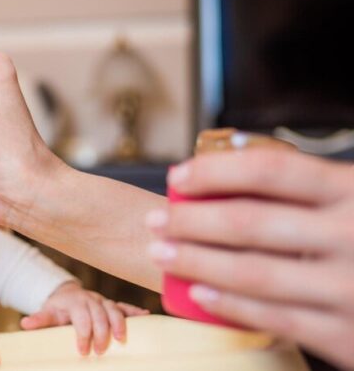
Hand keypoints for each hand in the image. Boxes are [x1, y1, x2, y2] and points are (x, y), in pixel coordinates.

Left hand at [20, 282, 147, 355]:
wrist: (66, 295)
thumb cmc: (57, 309)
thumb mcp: (47, 313)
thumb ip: (39, 319)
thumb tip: (25, 324)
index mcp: (75, 301)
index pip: (80, 316)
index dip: (82, 333)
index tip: (82, 350)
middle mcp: (91, 299)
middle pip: (99, 314)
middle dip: (101, 332)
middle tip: (100, 351)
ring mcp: (103, 301)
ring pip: (114, 309)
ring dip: (119, 323)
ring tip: (121, 340)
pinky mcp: (112, 304)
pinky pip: (125, 306)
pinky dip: (135, 311)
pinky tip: (146, 316)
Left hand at [146, 148, 353, 369]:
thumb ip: (314, 187)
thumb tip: (236, 154)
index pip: (270, 171)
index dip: (215, 171)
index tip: (177, 176)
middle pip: (249, 223)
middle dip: (190, 220)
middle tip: (155, 221)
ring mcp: (351, 288)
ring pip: (252, 273)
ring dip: (196, 263)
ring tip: (163, 254)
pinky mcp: (347, 334)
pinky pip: (274, 318)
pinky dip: (229, 306)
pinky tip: (199, 295)